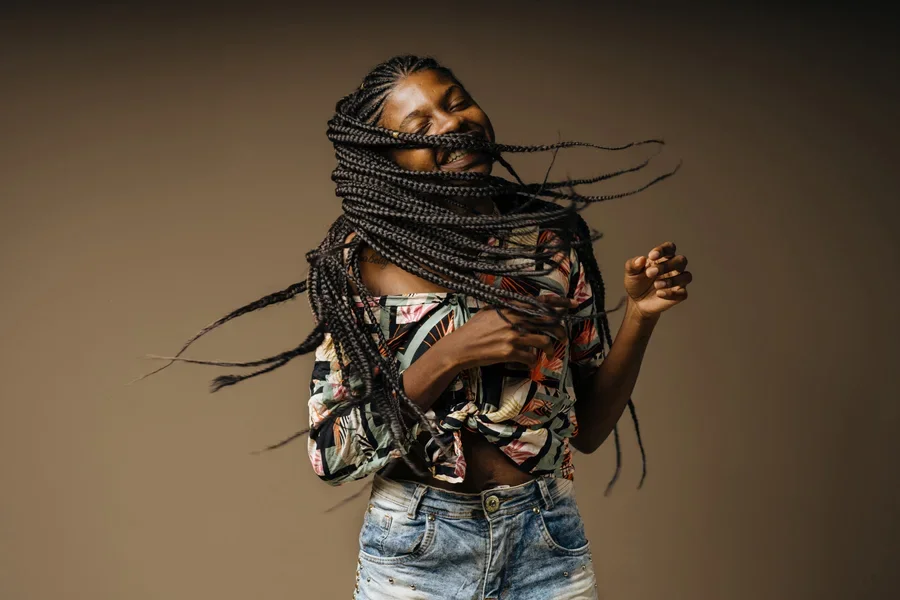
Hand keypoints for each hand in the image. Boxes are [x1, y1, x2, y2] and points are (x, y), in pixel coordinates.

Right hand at [440, 294, 577, 369]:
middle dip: (561, 330)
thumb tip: (521, 304)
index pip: (540, 302)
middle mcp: (514, 319)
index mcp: (511, 308)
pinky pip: (531, 357)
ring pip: (544, 341)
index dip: (559, 303)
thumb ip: (507, 307)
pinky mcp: (510, 352)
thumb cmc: (474, 329)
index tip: (573, 304)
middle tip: (564, 337)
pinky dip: (534, 361)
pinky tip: (531, 362)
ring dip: (550, 349)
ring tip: (550, 353)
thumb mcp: (490, 310)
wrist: (461, 347)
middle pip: (548, 322)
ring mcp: (513, 336)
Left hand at [624, 241, 691, 318]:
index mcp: (663, 258)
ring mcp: (678, 281)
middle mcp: (673, 268)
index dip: (663, 250)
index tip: (651, 256)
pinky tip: (659, 293)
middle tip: (650, 273)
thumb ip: (633, 264)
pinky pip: (683, 293)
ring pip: (687, 276)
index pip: (670, 248)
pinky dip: (671, 293)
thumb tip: (641, 259)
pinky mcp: (679, 295)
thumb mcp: (631, 273)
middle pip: (681, 260)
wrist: (636, 302)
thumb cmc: (636, 283)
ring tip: (656, 285)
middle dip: (667, 266)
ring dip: (672, 280)